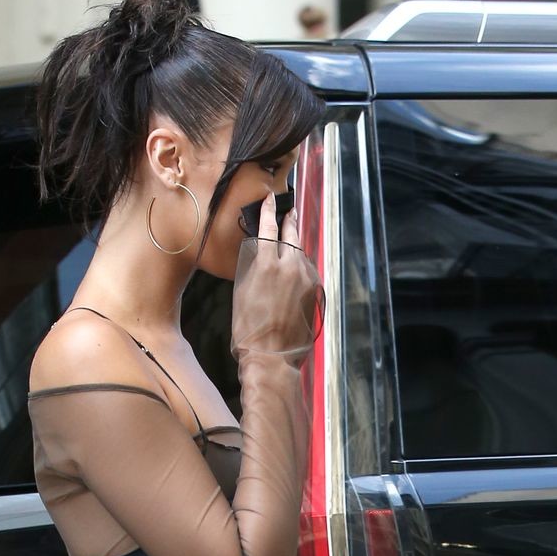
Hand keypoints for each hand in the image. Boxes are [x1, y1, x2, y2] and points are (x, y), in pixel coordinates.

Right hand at [231, 191, 325, 366]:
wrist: (271, 357)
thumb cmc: (248, 330)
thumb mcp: (242, 291)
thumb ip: (254, 266)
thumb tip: (261, 252)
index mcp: (267, 264)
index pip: (270, 228)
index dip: (269, 211)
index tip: (270, 199)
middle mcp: (290, 267)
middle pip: (292, 236)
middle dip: (289, 222)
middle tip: (289, 210)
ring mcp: (306, 279)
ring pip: (301, 254)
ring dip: (295, 246)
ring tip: (291, 239)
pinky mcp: (314, 292)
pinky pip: (308, 271)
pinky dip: (301, 266)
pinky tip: (296, 268)